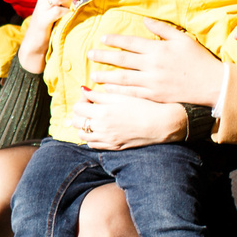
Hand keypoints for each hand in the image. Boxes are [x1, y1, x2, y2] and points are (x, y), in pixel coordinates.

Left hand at [64, 85, 192, 149]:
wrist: (159, 124)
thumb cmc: (142, 106)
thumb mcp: (120, 97)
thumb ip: (99, 95)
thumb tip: (82, 90)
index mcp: (102, 113)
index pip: (78, 108)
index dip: (81, 101)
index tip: (89, 97)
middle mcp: (101, 128)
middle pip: (76, 122)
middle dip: (79, 114)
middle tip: (89, 108)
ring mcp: (107, 139)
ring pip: (82, 136)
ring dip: (83, 127)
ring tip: (93, 119)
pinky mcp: (113, 147)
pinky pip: (93, 145)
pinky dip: (91, 138)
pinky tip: (99, 130)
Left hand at [84, 18, 228, 105]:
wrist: (212, 84)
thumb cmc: (198, 59)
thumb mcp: (182, 39)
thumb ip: (162, 29)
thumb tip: (144, 20)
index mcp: (158, 49)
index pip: (130, 43)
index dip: (114, 40)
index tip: (102, 39)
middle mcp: (152, 65)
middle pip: (122, 60)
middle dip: (103, 57)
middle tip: (89, 55)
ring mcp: (152, 82)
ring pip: (123, 78)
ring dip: (106, 76)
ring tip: (93, 74)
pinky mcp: (154, 95)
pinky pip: (131, 93)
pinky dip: (118, 91)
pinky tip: (108, 89)